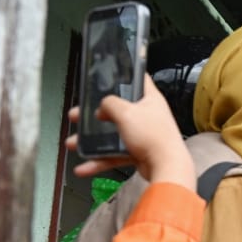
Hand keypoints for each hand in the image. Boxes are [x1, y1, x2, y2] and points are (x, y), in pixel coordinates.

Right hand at [67, 73, 193, 190]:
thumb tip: (102, 107)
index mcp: (149, 99)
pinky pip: (115, 154)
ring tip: (74, 143)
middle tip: (78, 115)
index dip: (125, 73)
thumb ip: (109, 103)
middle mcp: (147, 115)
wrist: (167, 168)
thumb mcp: (126, 112)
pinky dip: (100, 160)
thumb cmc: (154, 138)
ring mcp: (143, 134)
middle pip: (117, 109)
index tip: (111, 73)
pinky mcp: (139, 151)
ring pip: (113, 134)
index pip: (138, 79)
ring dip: (92, 140)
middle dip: (94, 113)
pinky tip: (85, 165)